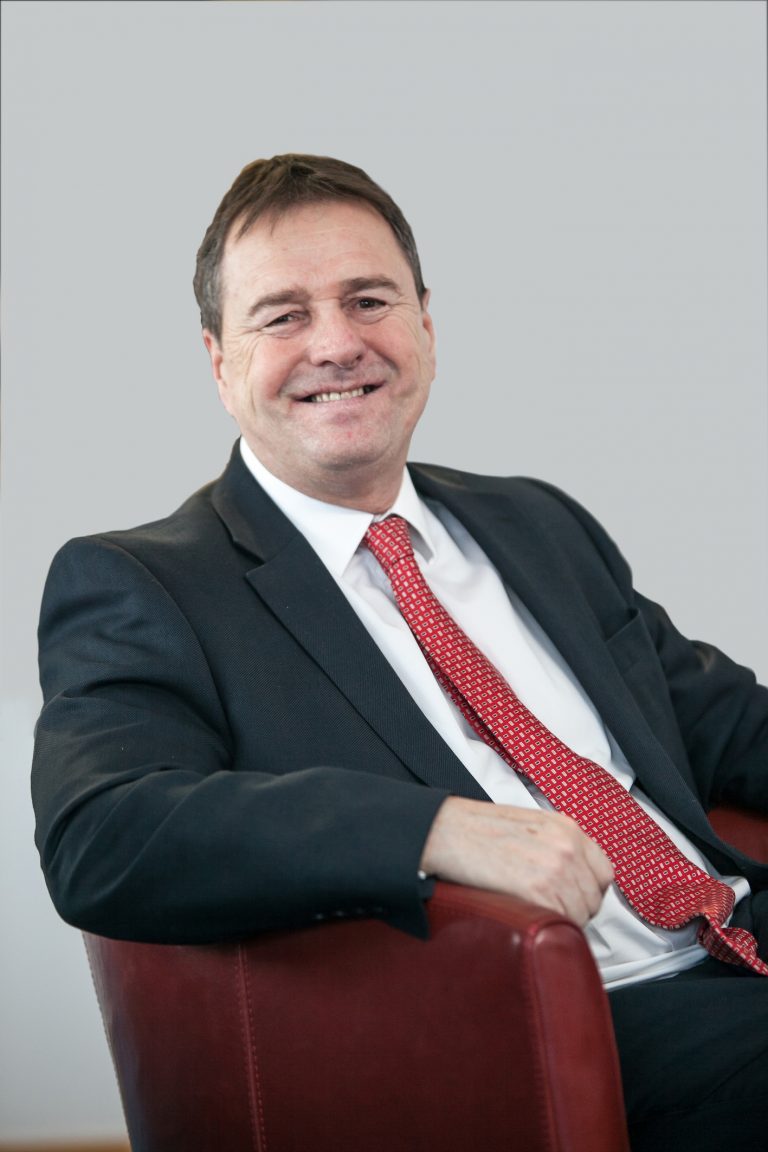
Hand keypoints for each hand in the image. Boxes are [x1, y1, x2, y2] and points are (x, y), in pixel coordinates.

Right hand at [420, 797, 613, 926]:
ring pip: (579, 916)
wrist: (446, 830)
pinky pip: (560, 924)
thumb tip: (574, 876)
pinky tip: (527, 918)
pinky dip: (547, 929)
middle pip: (593, 899)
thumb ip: (557, 845)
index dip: (589, 892)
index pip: (604, 874)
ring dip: (561, 923)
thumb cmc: (477, 829)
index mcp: (566, 829)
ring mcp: (554, 869)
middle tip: (548, 912)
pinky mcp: (536, 891)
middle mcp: (566, 847)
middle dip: (575, 911)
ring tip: (534, 916)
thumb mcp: (530, 824)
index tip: (573, 899)